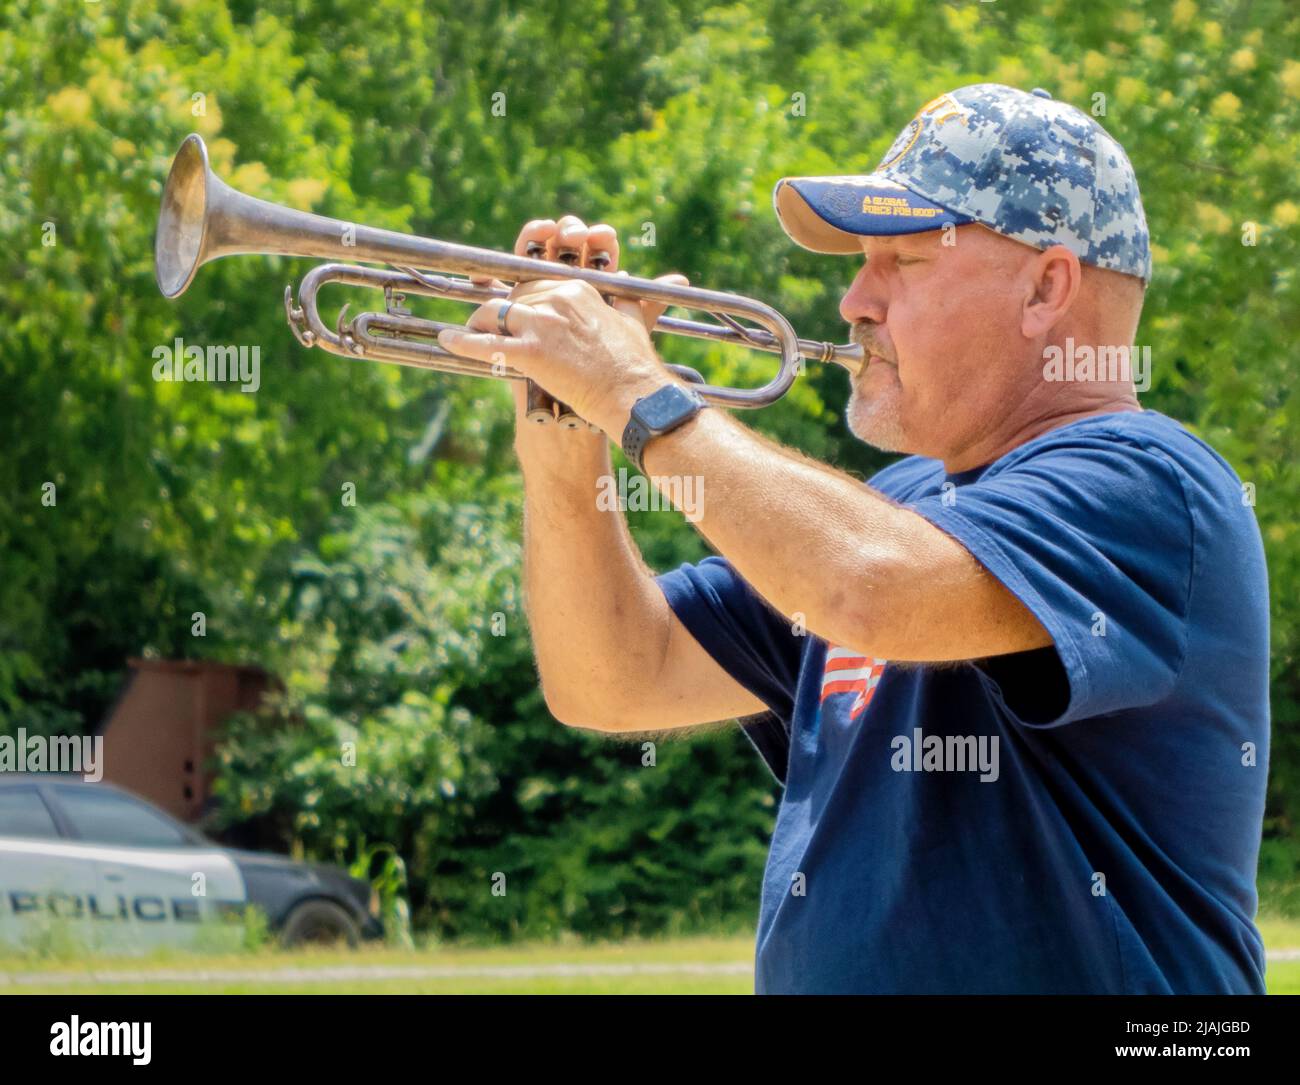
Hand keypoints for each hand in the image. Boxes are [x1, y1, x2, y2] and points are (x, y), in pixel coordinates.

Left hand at [444, 215, 688, 437]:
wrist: (633, 395)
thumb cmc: (635, 364)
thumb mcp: (633, 320)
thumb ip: (627, 297)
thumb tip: (639, 278)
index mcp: (579, 288)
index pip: (537, 282)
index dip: (521, 296)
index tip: (514, 306)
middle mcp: (558, 298)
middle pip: (513, 295)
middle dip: (500, 310)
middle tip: (489, 324)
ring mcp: (543, 324)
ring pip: (495, 312)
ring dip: (480, 322)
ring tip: (469, 332)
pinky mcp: (531, 352)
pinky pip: (486, 343)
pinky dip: (462, 342)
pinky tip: (446, 340)